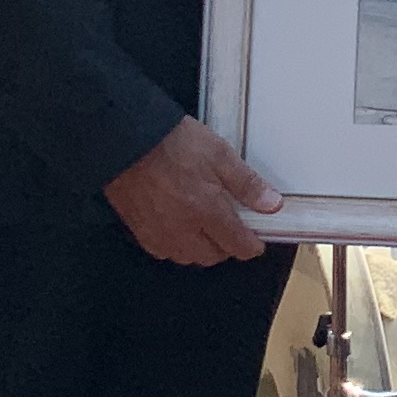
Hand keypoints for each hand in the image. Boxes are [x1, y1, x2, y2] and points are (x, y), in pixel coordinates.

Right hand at [103, 115, 281, 265]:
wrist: (125, 140)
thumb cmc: (171, 142)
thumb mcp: (218, 153)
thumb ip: (246, 183)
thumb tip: (271, 205)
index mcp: (207, 211)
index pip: (238, 245)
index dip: (252, 245)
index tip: (256, 240)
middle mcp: (183, 229)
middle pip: (213, 256)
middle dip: (226, 246)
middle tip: (229, 226)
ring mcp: (159, 233)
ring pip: (188, 257)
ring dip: (201, 248)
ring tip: (204, 226)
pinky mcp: (139, 230)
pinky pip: (164, 251)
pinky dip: (175, 245)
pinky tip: (178, 227)